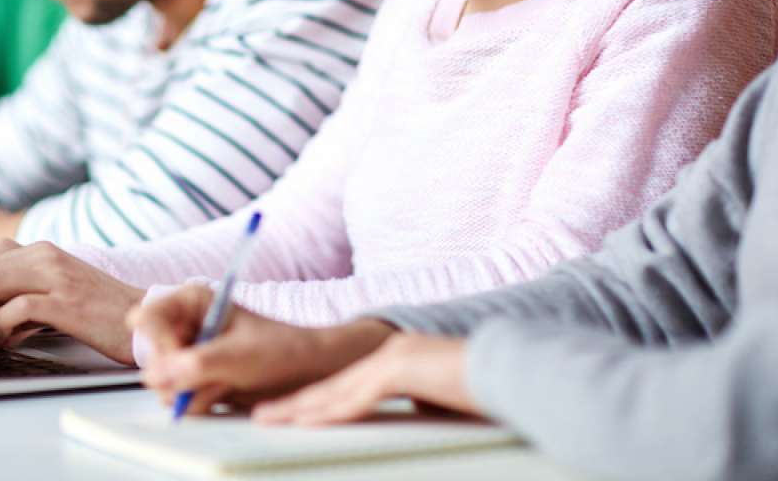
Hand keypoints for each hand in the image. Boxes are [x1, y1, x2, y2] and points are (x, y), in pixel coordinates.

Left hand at [0, 239, 144, 363]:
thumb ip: (15, 293)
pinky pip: (15, 310)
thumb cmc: (97, 315)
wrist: (146, 319)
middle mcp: (43, 255)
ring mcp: (55, 277)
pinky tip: (6, 343)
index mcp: (37, 251)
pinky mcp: (67, 303)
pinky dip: (1, 329)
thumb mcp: (50, 294)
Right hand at [132, 284, 397, 414]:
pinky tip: (225, 390)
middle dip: (178, 372)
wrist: (307, 372)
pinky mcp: (193, 379)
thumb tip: (155, 376)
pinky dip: (199, 400)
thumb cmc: (280, 349)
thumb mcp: (239, 355)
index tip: (177, 362)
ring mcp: (187, 353)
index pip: (148, 318)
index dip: (157, 344)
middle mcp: (184, 326)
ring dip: (192, 389)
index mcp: (190, 301)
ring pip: (161, 381)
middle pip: (151, 354)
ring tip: (225, 381)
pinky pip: (176, 397)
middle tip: (210, 376)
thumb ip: (196, 364)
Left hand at [253, 333, 476, 424]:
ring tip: (267, 420)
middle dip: (293, 404)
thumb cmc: (488, 390)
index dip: (314, 402)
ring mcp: (391, 360)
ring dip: (298, 409)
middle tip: (261, 416)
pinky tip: (304, 421)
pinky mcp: (399, 370)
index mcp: (396, 361)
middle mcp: (387, 356)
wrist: (516, 370)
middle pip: (330, 386)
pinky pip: (356, 397)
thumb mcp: (445, 398)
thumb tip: (414, 409)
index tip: (289, 414)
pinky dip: (328, 412)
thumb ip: (421, 401)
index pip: (346, 387)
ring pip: (334, 391)